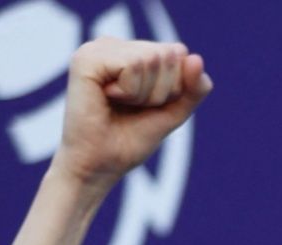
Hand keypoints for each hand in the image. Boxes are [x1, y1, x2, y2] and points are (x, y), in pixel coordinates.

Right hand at [53, 39, 212, 191]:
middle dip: (161, 91)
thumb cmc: (131, 139)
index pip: (179, 53)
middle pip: (168, 54)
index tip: (147, 105)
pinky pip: (133, 65)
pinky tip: (107, 98)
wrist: (100, 164)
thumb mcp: (174, 111)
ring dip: (145, 94)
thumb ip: (193, 87)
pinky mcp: (86, 58)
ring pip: (152, 58)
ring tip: (119, 104)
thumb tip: (195, 57)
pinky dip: (130, 91)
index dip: (175, 88)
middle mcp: (114, 45)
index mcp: (131, 51)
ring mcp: (97, 48)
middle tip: (131, 107)